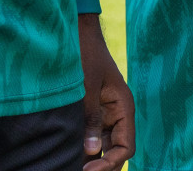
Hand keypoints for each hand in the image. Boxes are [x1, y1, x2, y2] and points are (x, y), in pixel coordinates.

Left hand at [78, 15, 133, 170]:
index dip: (110, 163)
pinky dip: (81, 149)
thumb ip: (90, 119)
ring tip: (70, 166)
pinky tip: (67, 155)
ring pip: (101, 147)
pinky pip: (89, 137)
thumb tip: (91, 151)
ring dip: (90, 159)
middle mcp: (115, 115)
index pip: (125, 147)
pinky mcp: (87, 113)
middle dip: (101, 165)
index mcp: (123, 108)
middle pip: (115, 151)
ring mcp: (102, 115)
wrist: (75, 35)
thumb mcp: (87, 88)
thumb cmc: (84, 57)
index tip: (88, 169)